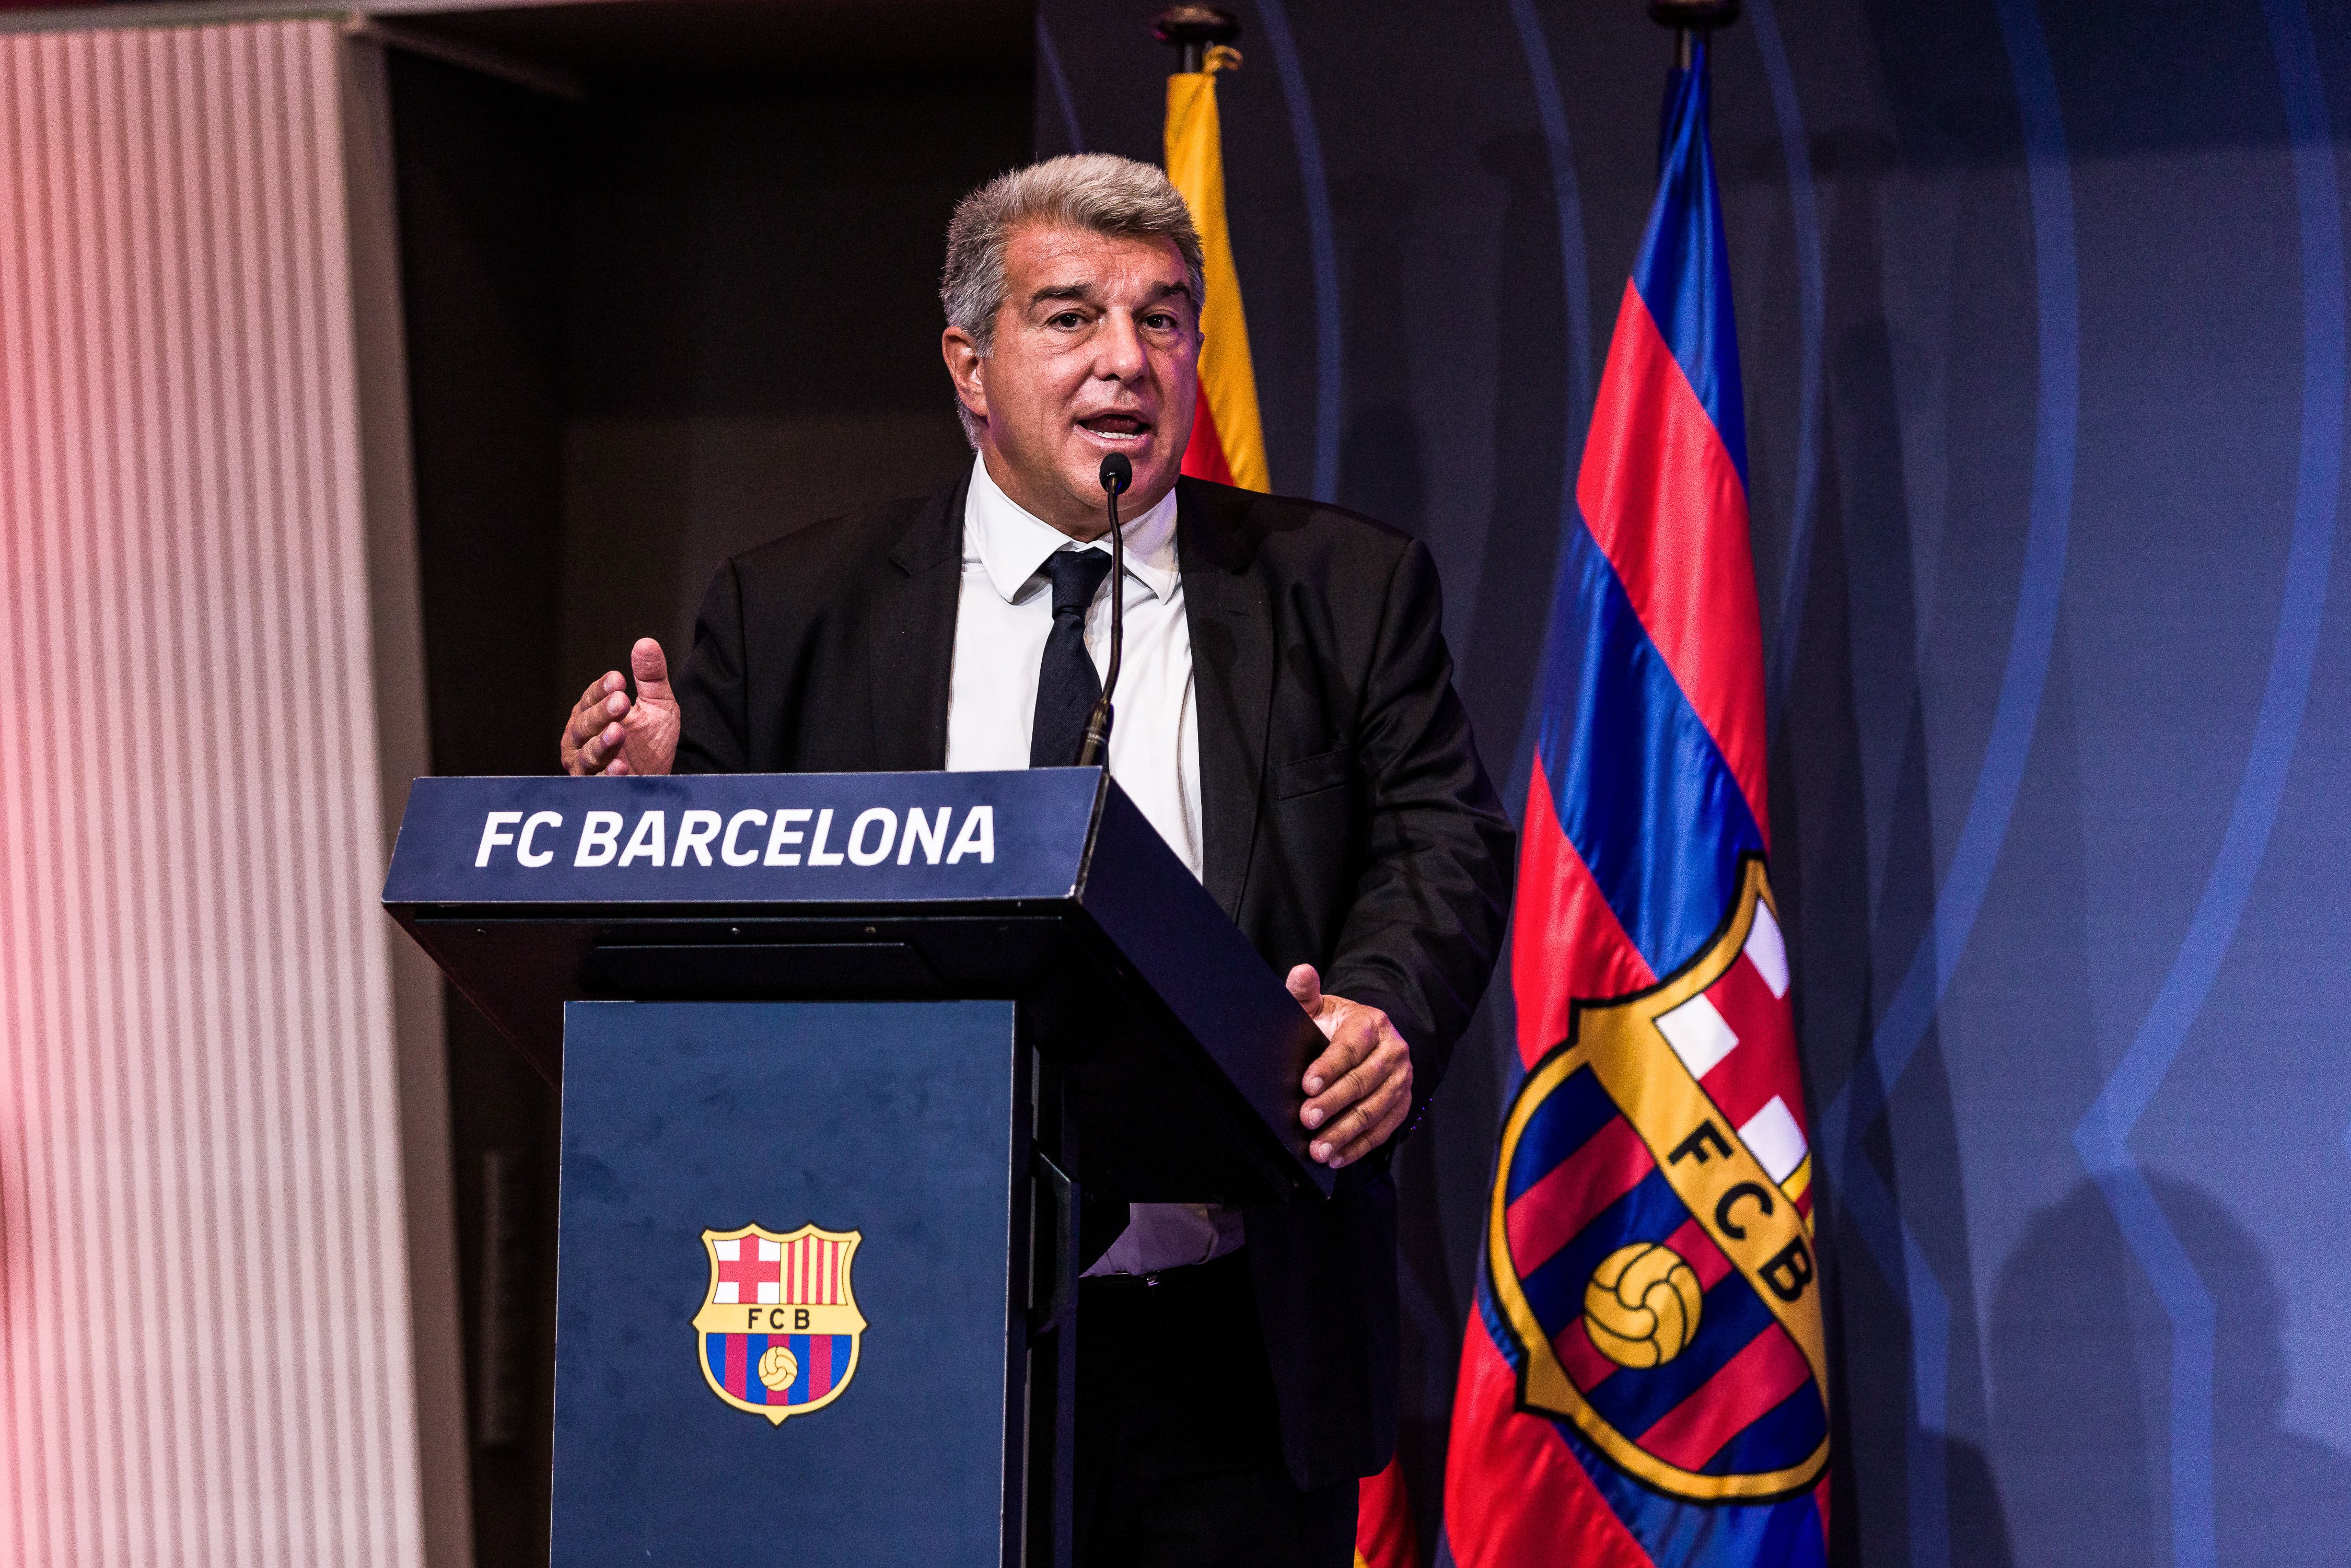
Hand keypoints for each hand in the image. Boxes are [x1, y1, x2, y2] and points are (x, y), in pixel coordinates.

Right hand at [561, 638, 680, 775]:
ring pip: (586, 753)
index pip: (591, 697)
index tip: (620, 680)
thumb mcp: (658, 705)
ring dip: (602, 742)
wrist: (659, 777)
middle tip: (621, 702)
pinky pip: (598, 782)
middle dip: (602, 712)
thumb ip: (651, 677)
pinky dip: (608, 774)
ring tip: (619, 731)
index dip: (603, 689)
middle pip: (586, 723)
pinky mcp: (597, 788)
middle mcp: (582, 738)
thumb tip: (646, 643)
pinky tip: (620, 766)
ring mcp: (586, 764)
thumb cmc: (652, 740)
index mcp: (592, 712)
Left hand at [1286, 964, 1412, 1167]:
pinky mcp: (1402, 1104)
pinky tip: (1338, 1157)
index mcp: (1371, 1024)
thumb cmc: (1334, 1025)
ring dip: (1346, 1132)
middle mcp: (1393, 1051)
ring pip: (1374, 1109)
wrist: (1366, 1040)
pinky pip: (1383, 1129)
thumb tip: (1300, 971)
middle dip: (1334, 1103)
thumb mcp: (1319, 1007)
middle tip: (1307, 1119)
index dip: (1329, 1067)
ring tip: (1319, 1149)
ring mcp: (1401, 1080)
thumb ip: (1304, 993)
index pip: (1350, 1047)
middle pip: (1363, 1081)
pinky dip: (1359, 1146)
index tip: (1307, 1085)